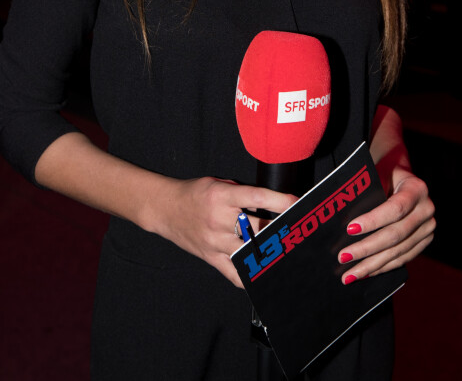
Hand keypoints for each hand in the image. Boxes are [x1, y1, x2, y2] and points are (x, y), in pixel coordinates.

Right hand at [154, 177, 295, 287]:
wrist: (165, 208)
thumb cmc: (194, 193)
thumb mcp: (218, 183)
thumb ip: (242, 192)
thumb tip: (269, 202)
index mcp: (222, 196)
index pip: (256, 197)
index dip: (279, 201)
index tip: (296, 202)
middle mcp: (219, 219)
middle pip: (256, 227)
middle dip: (278, 229)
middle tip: (296, 230)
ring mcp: (215, 241)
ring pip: (249, 251)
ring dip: (268, 251)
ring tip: (284, 251)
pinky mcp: (211, 257)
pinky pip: (234, 273)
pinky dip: (249, 277)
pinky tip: (263, 275)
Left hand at [338, 165, 434, 284]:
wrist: (403, 177)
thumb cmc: (384, 171)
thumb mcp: (378, 171)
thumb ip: (367, 188)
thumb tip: (341, 212)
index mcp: (417, 188)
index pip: (395, 208)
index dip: (373, 220)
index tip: (350, 229)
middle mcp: (426, 209)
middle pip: (395, 235)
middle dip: (367, 248)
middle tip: (343, 257)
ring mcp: (427, 227)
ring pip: (398, 251)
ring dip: (372, 264)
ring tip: (350, 275)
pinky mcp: (424, 240)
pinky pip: (403, 258)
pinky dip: (383, 267)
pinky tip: (366, 273)